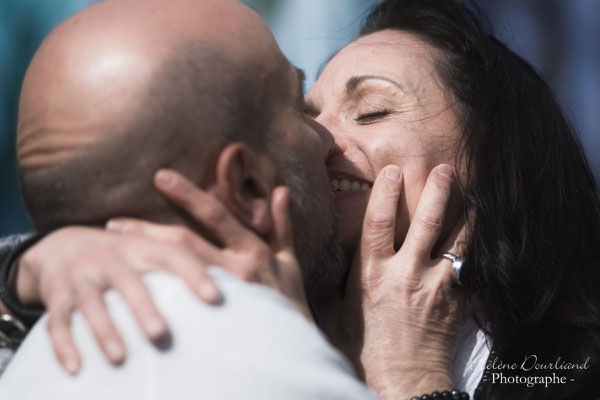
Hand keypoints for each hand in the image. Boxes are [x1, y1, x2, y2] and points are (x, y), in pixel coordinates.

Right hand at [16, 226, 221, 374]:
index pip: (174, 255)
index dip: (195, 274)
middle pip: (130, 282)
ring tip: (121, 358)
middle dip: (144, 308)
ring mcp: (83, 277)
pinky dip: (63, 345)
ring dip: (104, 331)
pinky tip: (76, 370)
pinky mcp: (57, 295)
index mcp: (144, 247)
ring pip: (92, 304)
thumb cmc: (128, 254)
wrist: (65, 244)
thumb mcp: (158, 249)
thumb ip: (201, 261)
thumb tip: (252, 275)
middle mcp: (113, 259)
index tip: (217, 297)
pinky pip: (56, 321)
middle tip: (162, 335)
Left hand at [107, 169, 309, 318]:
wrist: (287, 343)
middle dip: (147, 230)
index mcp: (251, 249)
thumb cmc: (288, 300)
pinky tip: (130, 280)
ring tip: (114, 247)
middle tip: (115, 223)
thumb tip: (280, 190)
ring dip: (142, 255)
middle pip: (183, 243)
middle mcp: (234, 268)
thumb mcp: (289, 261)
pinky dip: (151, 285)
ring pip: (174, 268)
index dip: (187, 194)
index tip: (160, 177)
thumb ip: (282, 225)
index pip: (215, 214)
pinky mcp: (210, 316)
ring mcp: (220, 293)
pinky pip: (175, 299)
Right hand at [341, 164, 466, 398]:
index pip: (378, 223)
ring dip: (466, 212)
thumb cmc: (365, 353)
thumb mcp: (334, 321)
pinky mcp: (455, 300)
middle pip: (426, 222)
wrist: (404, 383)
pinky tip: (478, 233)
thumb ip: (327, 293)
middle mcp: (405, 274)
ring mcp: (435, 286)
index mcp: (371, 275)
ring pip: (457, 239)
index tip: (393, 171)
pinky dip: (474, 246)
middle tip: (445, 167)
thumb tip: (319, 276)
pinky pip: (469, 265)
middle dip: (437, 190)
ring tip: (472, 193)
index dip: (386, 193)